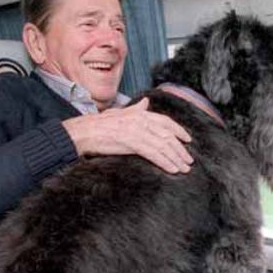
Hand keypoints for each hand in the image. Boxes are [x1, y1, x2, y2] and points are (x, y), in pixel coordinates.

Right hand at [63, 98, 193, 173]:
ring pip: (163, 146)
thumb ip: (135, 109)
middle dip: (180, 150)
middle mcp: (141, 120)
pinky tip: (172, 169)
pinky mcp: (131, 142)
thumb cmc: (98, 125)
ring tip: (184, 169)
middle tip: (189, 161)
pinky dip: (165, 162)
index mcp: (139, 114)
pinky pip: (153, 154)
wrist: (83, 132)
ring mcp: (137, 131)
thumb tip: (146, 102)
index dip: (179, 131)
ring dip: (175, 159)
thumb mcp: (119, 113)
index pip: (165, 122)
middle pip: (167, 136)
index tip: (188, 140)